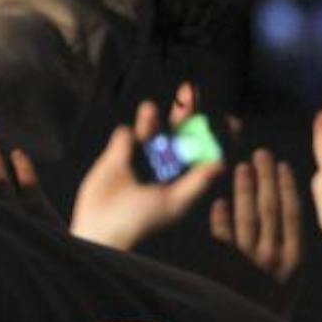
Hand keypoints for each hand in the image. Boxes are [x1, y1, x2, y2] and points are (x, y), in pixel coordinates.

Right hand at [70, 83, 226, 249]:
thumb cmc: (139, 222)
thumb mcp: (174, 203)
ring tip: (162, 104)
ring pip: (156, 130)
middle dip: (187, 114)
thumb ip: (197, 182)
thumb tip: (221, 163)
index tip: (224, 117)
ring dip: (160, 116)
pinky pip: (128, 134)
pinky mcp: (118, 155)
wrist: (97, 226)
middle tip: (191, 95)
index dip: (214, 133)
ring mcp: (141, 158)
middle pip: (180, 133)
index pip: (203, 149)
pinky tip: (143, 117)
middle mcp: (164, 165)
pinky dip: (137, 126)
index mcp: (183, 177)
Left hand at [206, 148, 302, 309]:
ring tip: (241, 167)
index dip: (286, 187)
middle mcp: (275, 259)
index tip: (281, 166)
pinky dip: (221, 220)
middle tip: (259, 154)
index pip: (292, 215)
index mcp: (296, 261)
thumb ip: (285, 254)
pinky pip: (224, 240)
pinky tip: (220, 202)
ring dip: (244, 191)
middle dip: (265, 179)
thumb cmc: (270, 312)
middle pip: (270, 210)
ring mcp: (250, 265)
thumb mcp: (288, 282)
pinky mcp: (225, 273)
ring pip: (248, 219)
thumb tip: (280, 218)